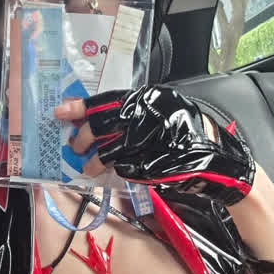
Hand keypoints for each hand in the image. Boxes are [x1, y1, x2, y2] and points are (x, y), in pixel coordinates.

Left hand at [54, 85, 254, 205]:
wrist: (213, 156)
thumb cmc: (185, 128)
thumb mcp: (160, 109)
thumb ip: (132, 111)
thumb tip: (94, 118)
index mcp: (146, 100)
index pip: (105, 101)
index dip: (80, 108)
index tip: (60, 112)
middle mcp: (144, 119)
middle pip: (101, 126)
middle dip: (82, 137)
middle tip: (74, 145)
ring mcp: (147, 144)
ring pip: (108, 152)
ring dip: (93, 161)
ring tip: (87, 167)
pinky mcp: (150, 167)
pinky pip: (123, 169)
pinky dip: (114, 171)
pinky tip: (110, 173)